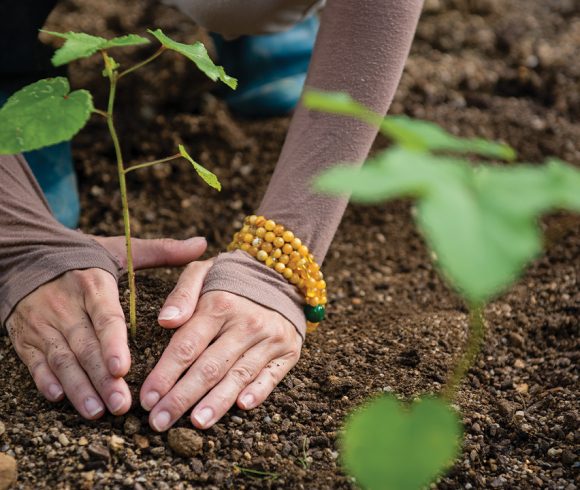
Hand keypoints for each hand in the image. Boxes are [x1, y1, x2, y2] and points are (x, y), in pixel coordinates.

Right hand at [6, 236, 206, 418]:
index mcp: (93, 284)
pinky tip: (58, 398)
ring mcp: (43, 322)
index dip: (113, 344)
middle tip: (121, 405)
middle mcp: (66, 304)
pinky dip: (45, 380)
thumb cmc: (87, 256)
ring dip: (79, 386)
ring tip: (97, 410)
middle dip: (102, 378)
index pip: (105, 317)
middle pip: (86, 346)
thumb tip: (202, 243)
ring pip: (61, 358)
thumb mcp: (122, 249)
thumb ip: (162, 251)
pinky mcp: (26, 335)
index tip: (124, 369)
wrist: (28, 254)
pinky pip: (34, 360)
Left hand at [140, 261, 302, 430]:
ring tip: (196, 423)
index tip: (146, 398)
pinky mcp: (288, 351)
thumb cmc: (231, 279)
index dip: (165, 374)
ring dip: (217, 402)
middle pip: (209, 367)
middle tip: (160, 421)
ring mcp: (269, 339)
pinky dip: (259, 392)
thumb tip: (165, 321)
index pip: (186, 345)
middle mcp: (245, 323)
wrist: (281, 275)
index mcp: (219, 304)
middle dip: (182, 397)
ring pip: (239, 375)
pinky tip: (242, 407)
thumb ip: (181, 293)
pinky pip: (273, 375)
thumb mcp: (203, 272)